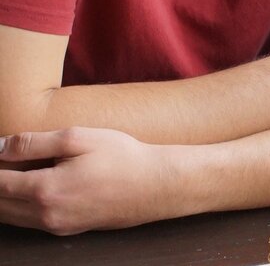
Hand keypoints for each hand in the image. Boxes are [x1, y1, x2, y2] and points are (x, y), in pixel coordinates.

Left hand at [0, 128, 175, 234]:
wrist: (156, 185)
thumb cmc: (122, 157)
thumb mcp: (78, 138)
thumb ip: (33, 142)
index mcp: (44, 190)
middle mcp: (45, 215)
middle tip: (1, 162)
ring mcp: (56, 226)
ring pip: (11, 217)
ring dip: (3, 198)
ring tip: (9, 173)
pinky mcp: (67, 229)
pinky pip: (29, 222)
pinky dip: (17, 207)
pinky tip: (26, 188)